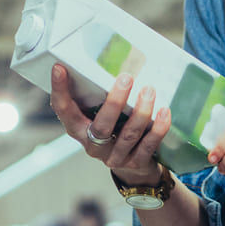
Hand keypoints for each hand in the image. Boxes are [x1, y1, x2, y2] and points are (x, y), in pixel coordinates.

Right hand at [48, 64, 170, 184]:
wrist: (132, 167)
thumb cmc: (113, 129)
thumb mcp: (98, 115)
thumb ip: (98, 95)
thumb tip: (110, 58)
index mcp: (78, 130)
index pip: (64, 111)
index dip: (60, 91)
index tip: (60, 68)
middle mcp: (93, 145)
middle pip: (101, 126)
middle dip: (114, 101)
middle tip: (127, 78)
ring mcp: (115, 157)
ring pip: (128, 135)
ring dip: (141, 112)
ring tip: (149, 90)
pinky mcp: (136, 163)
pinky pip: (149, 145)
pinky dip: (158, 128)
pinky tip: (164, 111)